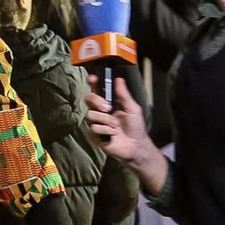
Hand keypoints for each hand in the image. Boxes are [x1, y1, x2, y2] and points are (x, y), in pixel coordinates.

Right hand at [85, 77, 166, 192]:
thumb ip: (124, 94)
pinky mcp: (94, 134)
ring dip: (105, 120)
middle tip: (108, 108)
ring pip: (90, 115)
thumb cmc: (136, 126)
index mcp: (109, 102)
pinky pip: (93, 128)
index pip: (97, 90)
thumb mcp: (132, 108)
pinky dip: (105, 131)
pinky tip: (112, 134)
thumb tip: (119, 79)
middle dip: (97, 102)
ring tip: (115, 126)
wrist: (135, 146)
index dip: (93, 83)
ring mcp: (96, 122)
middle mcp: (100, 111)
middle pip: (88, 99)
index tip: (92, 79)